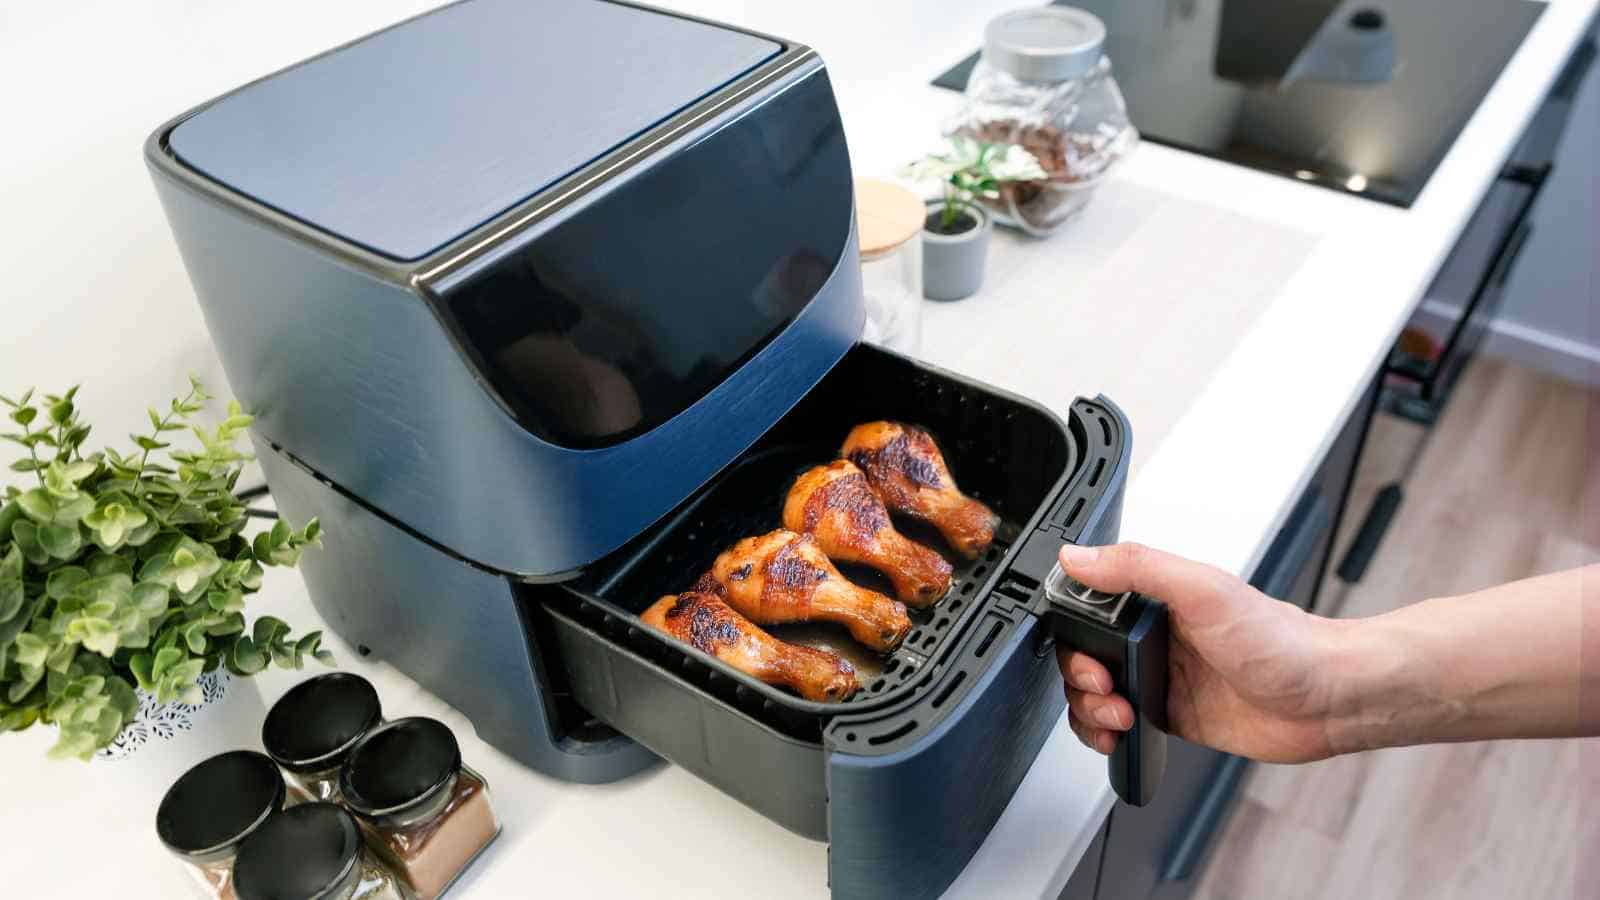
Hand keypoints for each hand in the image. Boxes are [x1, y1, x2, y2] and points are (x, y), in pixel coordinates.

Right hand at [1055, 542, 1345, 763]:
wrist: (1328, 698)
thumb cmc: (1282, 641)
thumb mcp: (1204, 590)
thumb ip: (1139, 568)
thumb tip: (1079, 557)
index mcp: (1156, 599)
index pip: (1088, 605)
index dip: (1072, 631)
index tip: (1086, 650)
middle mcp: (1154, 635)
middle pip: (1082, 654)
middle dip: (1080, 677)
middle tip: (1105, 687)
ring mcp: (1160, 677)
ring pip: (1094, 693)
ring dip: (1089, 709)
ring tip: (1118, 716)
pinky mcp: (1170, 715)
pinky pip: (1117, 724)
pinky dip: (1104, 733)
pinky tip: (1118, 735)